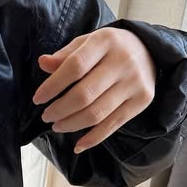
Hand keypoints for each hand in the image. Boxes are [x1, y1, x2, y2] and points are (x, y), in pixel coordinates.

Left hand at [32, 27, 157, 152]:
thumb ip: (65, 55)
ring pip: (96, 113)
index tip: (38, 99)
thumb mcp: (86, 43)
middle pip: (84, 94)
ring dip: (72, 124)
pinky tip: (78, 145)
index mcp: (106, 41)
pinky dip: (93, 139)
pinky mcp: (141, 100)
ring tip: (58, 126)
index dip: (53, 86)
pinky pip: (112, 125)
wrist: (149, 50)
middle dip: (60, 109)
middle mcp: (123, 61)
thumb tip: (43, 63)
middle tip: (47, 116)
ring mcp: (134, 82)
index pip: (75, 66)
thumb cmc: (108, 49)